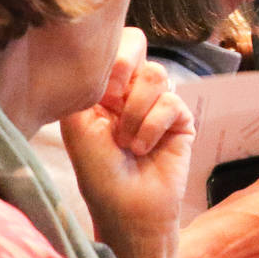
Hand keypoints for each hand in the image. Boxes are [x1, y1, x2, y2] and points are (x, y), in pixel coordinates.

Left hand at [61, 28, 194, 252]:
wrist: (130, 211)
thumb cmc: (99, 176)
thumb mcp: (77, 127)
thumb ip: (85, 86)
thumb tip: (107, 57)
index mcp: (101, 90)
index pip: (112, 46)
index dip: (110, 57)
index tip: (102, 89)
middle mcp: (129, 92)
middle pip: (138, 47)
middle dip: (124, 76)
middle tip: (114, 103)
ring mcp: (157, 104)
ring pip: (155, 75)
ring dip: (136, 112)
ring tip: (127, 143)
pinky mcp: (181, 119)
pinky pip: (171, 101)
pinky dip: (153, 126)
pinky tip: (144, 148)